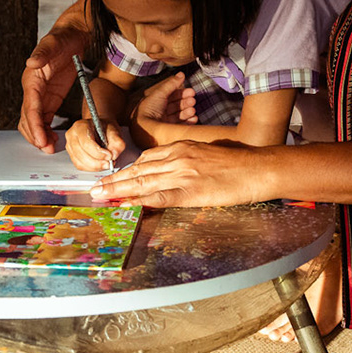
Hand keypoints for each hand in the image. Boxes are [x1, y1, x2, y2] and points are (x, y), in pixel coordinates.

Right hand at [19, 24, 90, 152]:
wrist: (72, 35)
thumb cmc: (64, 38)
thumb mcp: (55, 43)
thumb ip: (43, 53)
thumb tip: (31, 63)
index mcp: (32, 79)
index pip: (30, 107)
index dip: (34, 125)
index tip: (41, 140)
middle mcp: (32, 89)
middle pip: (27, 118)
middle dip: (35, 135)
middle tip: (48, 149)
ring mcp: (40, 95)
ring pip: (32, 122)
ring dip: (38, 136)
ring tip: (50, 148)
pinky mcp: (48, 99)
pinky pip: (42, 119)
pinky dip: (45, 131)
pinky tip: (53, 139)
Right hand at [64, 118, 126, 172]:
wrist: (101, 128)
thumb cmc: (106, 128)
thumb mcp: (115, 132)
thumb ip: (117, 143)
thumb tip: (113, 156)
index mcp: (80, 126)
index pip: (86, 143)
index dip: (98, 153)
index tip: (109, 156)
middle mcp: (72, 135)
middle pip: (81, 154)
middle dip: (97, 162)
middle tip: (109, 164)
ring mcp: (70, 146)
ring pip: (80, 162)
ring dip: (94, 167)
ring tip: (106, 164)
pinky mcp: (72, 155)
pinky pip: (80, 166)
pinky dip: (91, 168)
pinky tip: (100, 165)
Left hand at [89, 139, 275, 207]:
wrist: (257, 168)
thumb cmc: (237, 164)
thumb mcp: (206, 155)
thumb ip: (185, 163)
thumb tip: (170, 176)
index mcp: (181, 147)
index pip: (146, 158)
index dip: (126, 170)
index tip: (111, 178)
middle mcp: (177, 157)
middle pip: (138, 169)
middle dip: (114, 180)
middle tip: (94, 189)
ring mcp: (183, 173)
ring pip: (142, 181)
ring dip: (118, 190)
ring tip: (100, 196)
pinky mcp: (191, 190)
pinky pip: (160, 196)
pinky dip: (141, 201)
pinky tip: (127, 205)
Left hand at [134, 72, 197, 128]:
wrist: (145, 127)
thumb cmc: (150, 109)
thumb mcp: (160, 93)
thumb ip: (172, 84)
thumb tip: (181, 74)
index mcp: (157, 101)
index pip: (172, 96)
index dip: (182, 93)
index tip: (191, 91)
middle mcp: (161, 111)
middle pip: (177, 105)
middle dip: (186, 102)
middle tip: (193, 100)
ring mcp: (165, 121)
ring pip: (180, 115)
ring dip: (188, 112)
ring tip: (192, 110)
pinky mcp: (169, 130)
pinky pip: (181, 125)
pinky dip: (188, 122)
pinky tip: (193, 118)